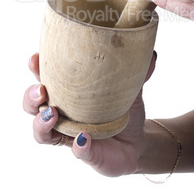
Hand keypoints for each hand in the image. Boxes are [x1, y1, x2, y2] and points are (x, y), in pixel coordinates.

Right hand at [23, 52, 155, 176]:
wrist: (138, 139)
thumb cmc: (123, 107)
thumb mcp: (129, 85)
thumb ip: (137, 70)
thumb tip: (150, 53)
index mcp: (68, 91)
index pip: (45, 77)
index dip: (36, 68)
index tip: (36, 58)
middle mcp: (62, 112)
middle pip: (33, 106)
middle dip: (31, 97)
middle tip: (41, 91)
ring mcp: (70, 134)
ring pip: (42, 133)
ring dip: (42, 124)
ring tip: (52, 115)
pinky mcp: (85, 153)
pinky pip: (77, 152)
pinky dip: (79, 147)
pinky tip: (84, 140)